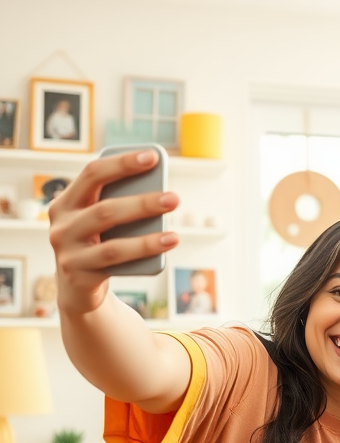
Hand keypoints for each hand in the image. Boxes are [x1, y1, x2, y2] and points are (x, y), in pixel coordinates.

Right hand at [49, 149, 178, 315]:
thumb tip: (162, 195)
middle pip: (105, 210)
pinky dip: (143, 256)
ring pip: (113, 245)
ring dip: (147, 240)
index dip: (122, 164)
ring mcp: (68, 253)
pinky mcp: (80, 276)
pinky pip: (116, 265)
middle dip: (142, 203)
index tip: (151, 157)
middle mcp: (62, 225)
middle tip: (174, 199)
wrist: (77, 286)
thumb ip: (118, 204)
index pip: (92, 174)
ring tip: (175, 236)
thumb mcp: (101, 221)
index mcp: (66, 202)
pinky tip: (164, 249)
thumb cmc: (97, 242)